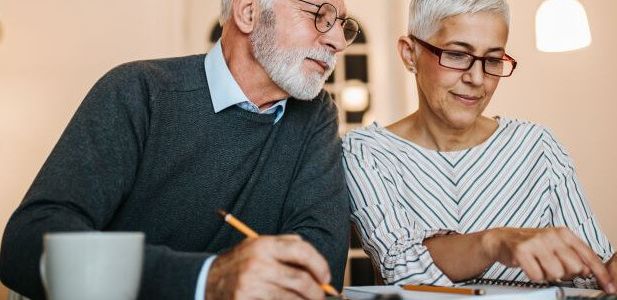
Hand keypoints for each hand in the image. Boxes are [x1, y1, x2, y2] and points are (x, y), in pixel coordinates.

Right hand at [205, 235, 329, 299]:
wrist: (206, 281)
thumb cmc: (238, 264)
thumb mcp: (258, 246)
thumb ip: (285, 245)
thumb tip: (314, 260)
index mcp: (264, 245)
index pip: (301, 251)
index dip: (320, 265)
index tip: (325, 277)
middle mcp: (258, 263)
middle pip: (300, 280)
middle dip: (317, 292)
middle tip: (321, 296)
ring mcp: (251, 284)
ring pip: (291, 298)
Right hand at [482, 227, 614, 292]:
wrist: (501, 239)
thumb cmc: (531, 244)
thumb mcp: (555, 245)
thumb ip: (574, 256)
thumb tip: (589, 270)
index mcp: (564, 233)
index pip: (589, 256)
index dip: (600, 273)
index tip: (608, 286)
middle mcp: (551, 235)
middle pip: (574, 268)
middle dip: (565, 273)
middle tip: (552, 267)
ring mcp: (536, 242)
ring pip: (556, 274)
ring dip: (548, 275)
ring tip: (539, 265)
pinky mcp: (521, 250)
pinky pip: (537, 275)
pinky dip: (534, 275)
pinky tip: (529, 266)